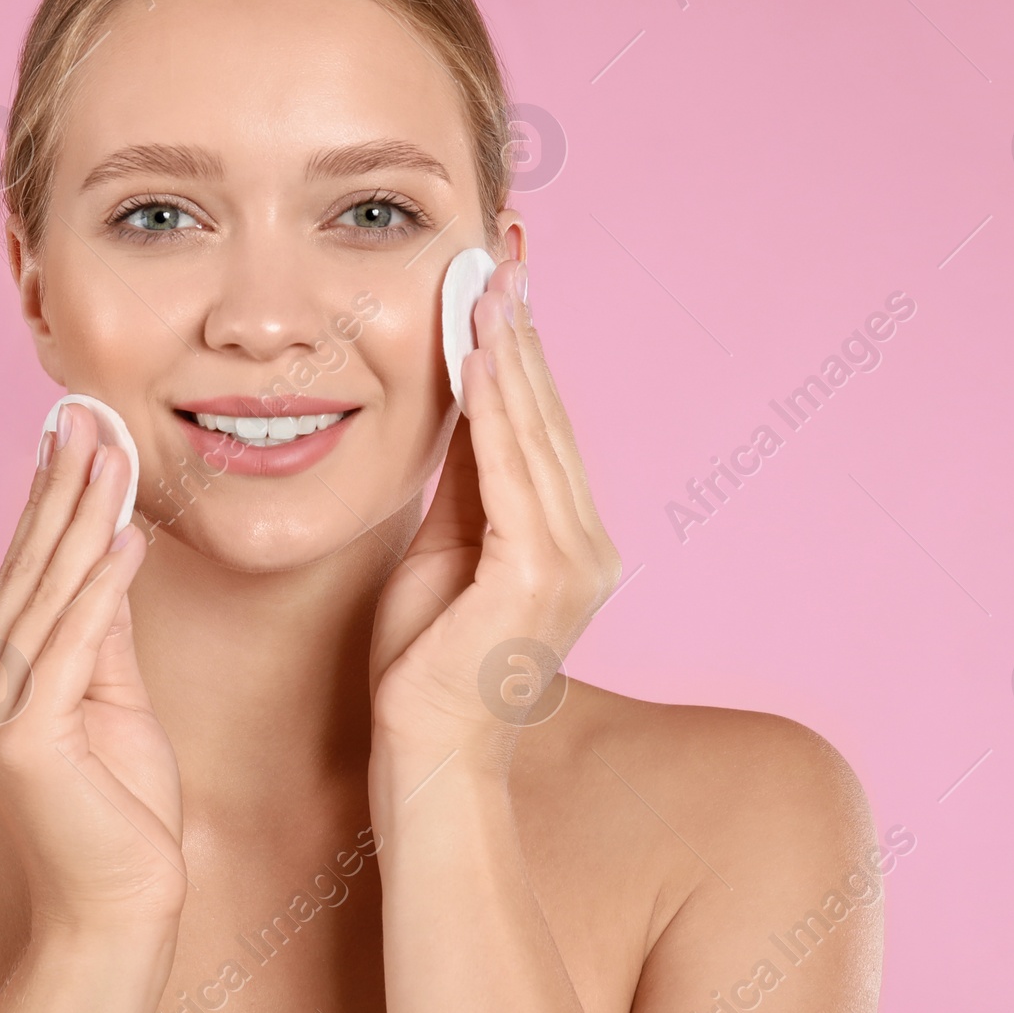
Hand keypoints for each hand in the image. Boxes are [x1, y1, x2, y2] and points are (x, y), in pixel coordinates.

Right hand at [0, 402, 186, 932]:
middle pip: (31, 568)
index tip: (71, 432)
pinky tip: (125, 537)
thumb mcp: (114, 699)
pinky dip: (100, 590)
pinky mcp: (27, 742)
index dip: (50, 498)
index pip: (29, 571)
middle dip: (62, 486)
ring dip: (83, 518)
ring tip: (109, 451)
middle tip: (83, 413)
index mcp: (3, 676)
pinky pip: (72, 648)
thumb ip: (102, 630)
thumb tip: (109, 551)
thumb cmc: (119, 810)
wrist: (117, 909)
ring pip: (49, 596)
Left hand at [368, 255, 621, 753]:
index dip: (520, 353)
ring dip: (507, 354)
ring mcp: (573, 562)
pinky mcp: (540, 576)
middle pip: (545, 419)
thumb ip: (465, 483)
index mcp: (567, 540)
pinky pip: (513, 473)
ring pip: (533, 435)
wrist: (430, 754)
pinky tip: (477, 356)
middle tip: (501, 258)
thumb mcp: (444, 549)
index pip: (540, 428)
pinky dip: (495, 409)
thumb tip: (462, 401)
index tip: (500, 286)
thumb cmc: (427, 663)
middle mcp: (586, 545)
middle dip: (519, 335)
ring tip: (486, 286)